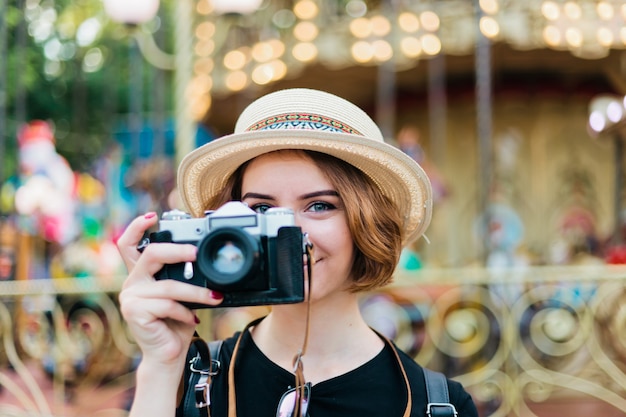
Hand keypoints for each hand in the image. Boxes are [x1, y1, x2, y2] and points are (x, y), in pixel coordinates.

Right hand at [117, 212, 222, 367]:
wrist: (168, 354)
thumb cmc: (176, 322)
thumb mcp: (181, 294)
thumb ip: (181, 276)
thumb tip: (203, 259)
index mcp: (140, 273)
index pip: (128, 244)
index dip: (137, 227)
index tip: (153, 217)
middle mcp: (131, 282)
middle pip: (151, 254)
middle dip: (178, 250)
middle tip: (197, 253)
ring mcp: (130, 297)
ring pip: (168, 286)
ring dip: (196, 292)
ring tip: (215, 297)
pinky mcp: (134, 312)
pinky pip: (167, 305)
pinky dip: (185, 312)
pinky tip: (192, 319)